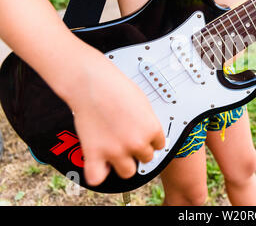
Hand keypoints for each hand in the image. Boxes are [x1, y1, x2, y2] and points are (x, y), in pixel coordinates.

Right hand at [66, 51, 164, 185]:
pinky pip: (98, 177)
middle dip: (137, 150)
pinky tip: (98, 163)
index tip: (141, 135)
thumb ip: (147, 121)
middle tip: (126, 138)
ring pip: (128, 171)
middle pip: (145, 158)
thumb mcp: (143, 102)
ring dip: (123, 164)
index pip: (159, 145)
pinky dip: (98, 174)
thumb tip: (148, 133)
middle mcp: (136, 142)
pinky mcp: (95, 153)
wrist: (92, 82)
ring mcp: (116, 150)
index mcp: (151, 129)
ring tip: (115, 152)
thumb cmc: (116, 86)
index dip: (149, 140)